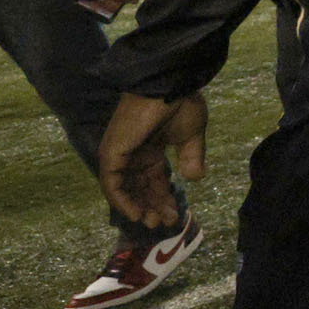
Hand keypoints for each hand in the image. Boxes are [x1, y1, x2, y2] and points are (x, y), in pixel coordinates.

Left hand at [97, 90, 208, 230]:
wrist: (169, 85)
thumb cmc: (182, 103)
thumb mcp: (192, 134)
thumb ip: (192, 156)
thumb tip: (196, 179)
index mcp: (150, 148)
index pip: (154, 181)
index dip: (165, 199)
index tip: (177, 215)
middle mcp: (132, 154)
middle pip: (140, 189)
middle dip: (152, 207)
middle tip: (164, 224)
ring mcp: (120, 154)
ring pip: (125, 190)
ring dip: (137, 208)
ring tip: (152, 222)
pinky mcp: (112, 154)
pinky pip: (112, 185)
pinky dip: (122, 201)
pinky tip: (136, 214)